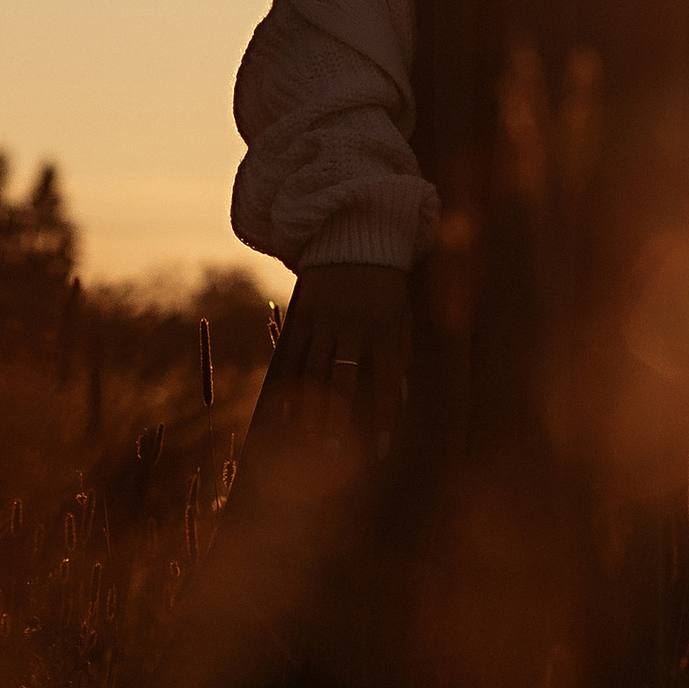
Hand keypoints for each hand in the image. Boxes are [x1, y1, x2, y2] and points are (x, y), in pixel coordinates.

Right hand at [252, 259, 411, 460]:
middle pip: (343, 381)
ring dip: (311, 406)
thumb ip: (401, 353)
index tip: (380, 448)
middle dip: (338, 420)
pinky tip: (285, 406)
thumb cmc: (387, 282)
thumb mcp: (402, 313)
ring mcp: (325, 319)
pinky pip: (294, 351)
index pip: (386, 382)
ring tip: (309, 437)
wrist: (357, 235)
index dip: (383, 417)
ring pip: (315, 370)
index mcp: (384, 328)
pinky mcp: (304, 312)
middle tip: (332, 452)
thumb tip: (401, 397)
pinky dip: (289, 381)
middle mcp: (353, 326)